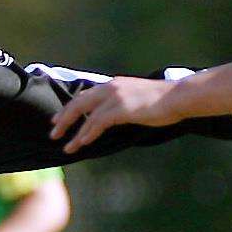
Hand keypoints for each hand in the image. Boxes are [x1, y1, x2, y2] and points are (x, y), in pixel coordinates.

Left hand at [49, 76, 181, 152]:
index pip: (84, 96)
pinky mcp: (122, 108)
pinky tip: (82, 142)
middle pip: (78, 103)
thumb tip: (112, 116)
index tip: (58, 120)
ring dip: (74, 133)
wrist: (178, 97)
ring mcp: (116, 97)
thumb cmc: (162, 101)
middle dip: (63, 119)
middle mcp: (111, 87)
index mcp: (113, 84)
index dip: (69, 108)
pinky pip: (98, 122)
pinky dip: (88, 133)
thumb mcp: (136, 98)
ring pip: (86, 115)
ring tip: (66, 146)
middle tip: (53, 133)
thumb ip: (121, 104)